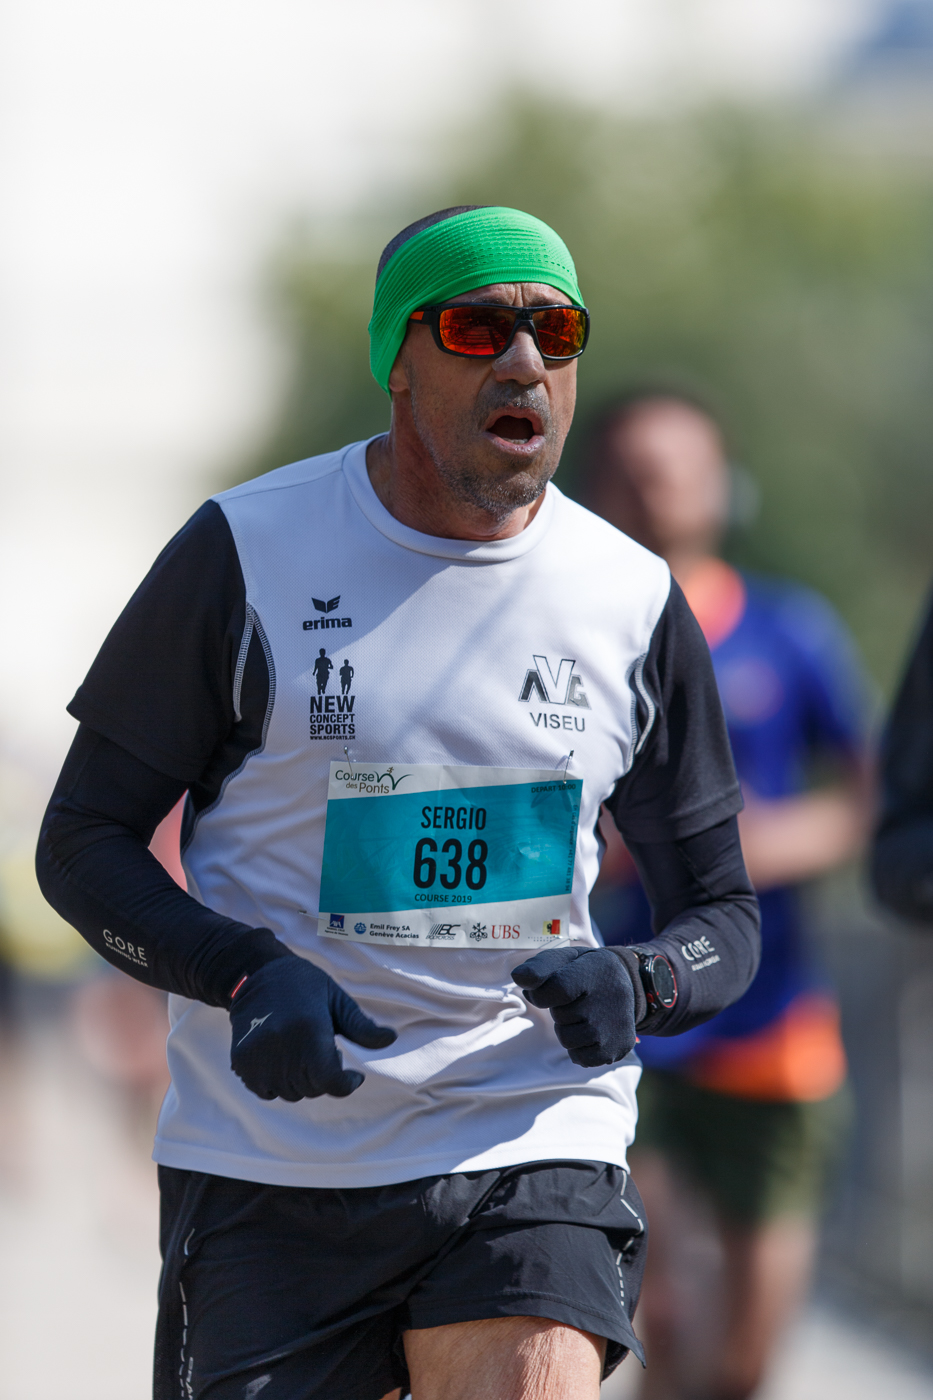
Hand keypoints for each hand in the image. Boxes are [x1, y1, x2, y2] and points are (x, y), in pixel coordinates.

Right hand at [229, 956, 396, 1101]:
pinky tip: (283, 1059)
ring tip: (302, 1051)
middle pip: (313, 1088)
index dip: (346, 1083)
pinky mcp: (242, 1063)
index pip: (330, 1081)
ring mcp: (258, 1057)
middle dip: (324, 1076)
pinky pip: (267, 1091)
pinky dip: (279, 1082)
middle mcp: (281, 1046)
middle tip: (322, 1049)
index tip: (354, 1075)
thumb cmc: (304, 986)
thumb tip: (391, 1039)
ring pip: (291, 1093)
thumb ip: (362, 1026)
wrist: (255, 975)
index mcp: (309, 1029)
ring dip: (302, 1081)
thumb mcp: (337, 999)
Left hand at [511, 946, 636, 1067]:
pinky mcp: (617, 1049)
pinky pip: (579, 1058)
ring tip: (585, 1014)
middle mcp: (610, 999)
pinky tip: (592, 1032)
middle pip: (560, 1016)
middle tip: (577, 998)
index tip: (542, 989)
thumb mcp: (566, 958)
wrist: (631, 986)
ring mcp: (615, 1027)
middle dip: (560, 1009)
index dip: (541, 993)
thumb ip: (540, 966)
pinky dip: (579, 1048)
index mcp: (595, 970)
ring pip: (567, 1039)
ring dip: (568, 1029)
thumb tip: (519, 978)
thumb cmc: (586, 971)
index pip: (557, 988)